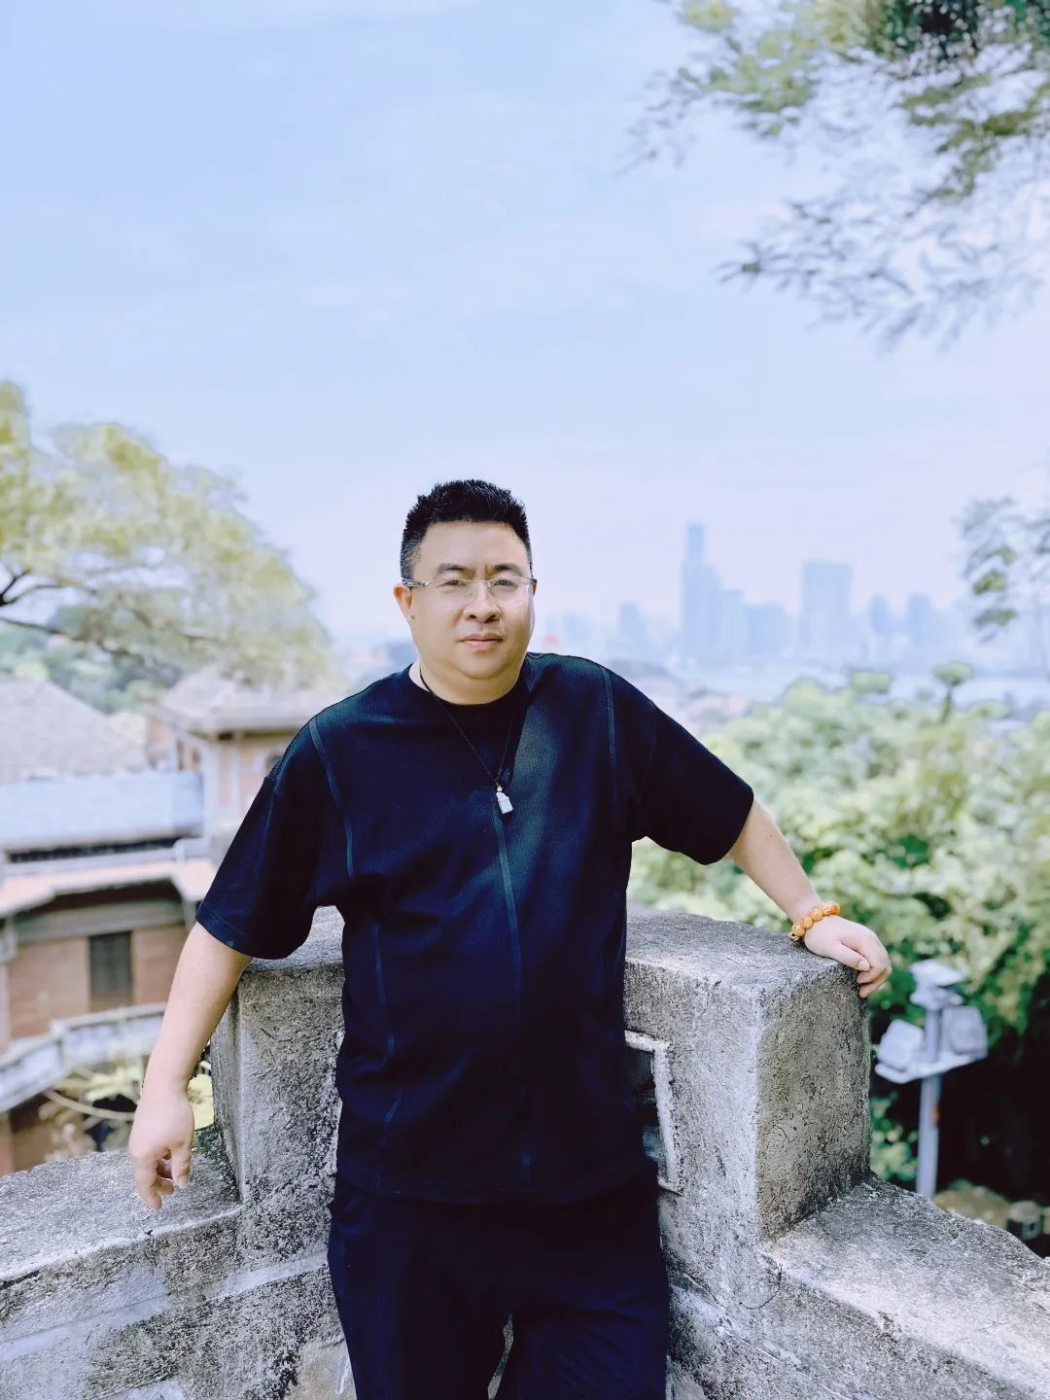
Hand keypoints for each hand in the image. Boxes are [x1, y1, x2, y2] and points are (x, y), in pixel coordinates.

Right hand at [128, 1085, 195, 1209]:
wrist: (163, 1086)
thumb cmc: (174, 1115)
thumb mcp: (183, 1143)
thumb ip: (182, 1166)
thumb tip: (183, 1184)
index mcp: (142, 1157)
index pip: (145, 1185)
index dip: (152, 1197)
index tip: (159, 1208)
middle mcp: (135, 1150)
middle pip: (145, 1174)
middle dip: (158, 1184)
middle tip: (173, 1190)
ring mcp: (137, 1139)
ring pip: (148, 1162)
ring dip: (160, 1170)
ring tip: (176, 1172)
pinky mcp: (142, 1129)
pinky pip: (148, 1151)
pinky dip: (158, 1158)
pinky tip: (171, 1154)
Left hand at [803, 915, 891, 998]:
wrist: (814, 919)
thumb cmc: (819, 935)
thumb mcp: (830, 948)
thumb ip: (848, 957)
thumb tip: (866, 967)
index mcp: (865, 940)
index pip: (879, 964)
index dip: (871, 977)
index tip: (857, 983)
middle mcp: (871, 938)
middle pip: (885, 965)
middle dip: (876, 981)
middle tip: (862, 993)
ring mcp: (870, 939)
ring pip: (884, 962)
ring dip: (876, 978)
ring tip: (863, 989)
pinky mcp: (866, 941)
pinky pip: (877, 958)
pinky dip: (874, 971)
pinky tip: (863, 979)